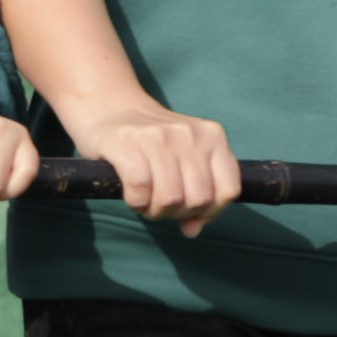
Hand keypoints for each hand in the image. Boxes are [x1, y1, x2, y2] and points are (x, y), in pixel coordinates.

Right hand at [77, 98, 240, 236]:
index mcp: (212, 136)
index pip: (228, 190)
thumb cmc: (150, 141)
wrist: (108, 106)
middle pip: (198, 199)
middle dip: (179, 213)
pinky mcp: (127, 144)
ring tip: (147, 202)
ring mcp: (158, 137)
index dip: (211, 211)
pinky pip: (140, 191)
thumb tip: (193, 229)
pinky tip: (132, 196)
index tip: (191, 211)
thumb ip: (198, 192)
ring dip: (156, 210)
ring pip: (170, 198)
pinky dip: (137, 203)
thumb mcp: (184, 159)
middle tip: (162, 206)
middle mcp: (189, 134)